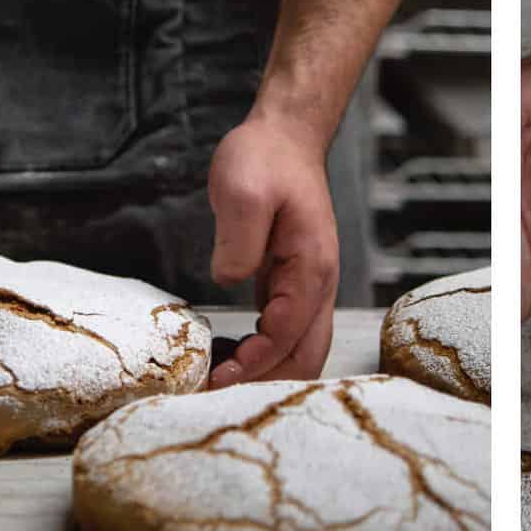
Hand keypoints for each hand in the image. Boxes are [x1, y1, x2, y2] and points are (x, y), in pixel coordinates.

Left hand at [206, 113, 338, 386]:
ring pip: (298, 350)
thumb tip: (229, 280)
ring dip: (265, 372)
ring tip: (218, 380)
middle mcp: (317, 284)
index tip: (213, 375)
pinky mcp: (290, 284)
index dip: (252, 363)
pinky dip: (262, 354)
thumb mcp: (243, 191)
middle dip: (264, 382)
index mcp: (311, 268)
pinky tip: (229, 357)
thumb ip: (239, 241)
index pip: (286, 335)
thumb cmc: (266, 159)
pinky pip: (284, 332)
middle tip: (213, 392)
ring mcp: (307, 286)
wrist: (284, 138)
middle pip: (304, 357)